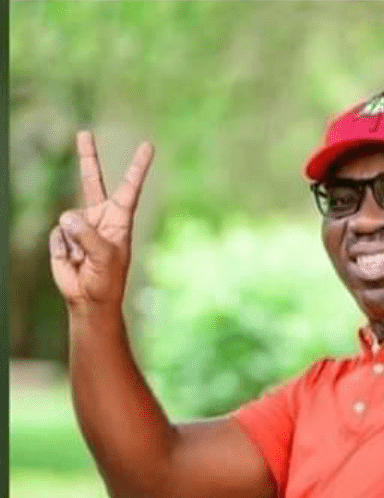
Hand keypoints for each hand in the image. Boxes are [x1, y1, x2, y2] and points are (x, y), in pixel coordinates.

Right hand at [49, 131, 153, 311]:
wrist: (89, 299)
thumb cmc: (106, 280)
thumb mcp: (104, 257)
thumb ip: (87, 235)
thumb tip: (66, 216)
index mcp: (119, 220)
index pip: (129, 188)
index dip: (138, 167)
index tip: (148, 146)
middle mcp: (100, 217)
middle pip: (92, 182)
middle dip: (87, 158)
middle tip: (84, 133)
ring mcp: (80, 225)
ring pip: (68, 218)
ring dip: (73, 241)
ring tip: (83, 259)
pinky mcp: (62, 236)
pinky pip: (56, 234)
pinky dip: (61, 249)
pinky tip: (72, 260)